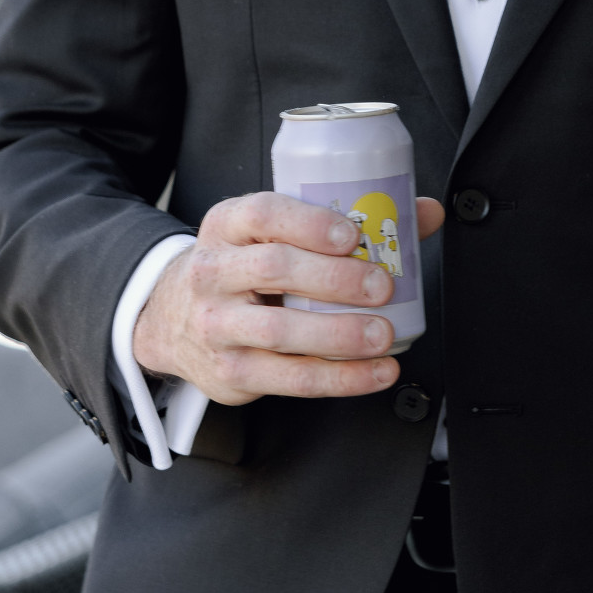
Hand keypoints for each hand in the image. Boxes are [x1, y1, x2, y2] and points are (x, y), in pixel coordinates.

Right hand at [133, 191, 445, 406]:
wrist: (171, 319)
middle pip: (275, 270)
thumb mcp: (266, 235)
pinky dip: (341, 378)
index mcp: (226, 227)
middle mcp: (213, 273)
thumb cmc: (238, 270)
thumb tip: (421, 214)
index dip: (310, 223)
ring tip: (383, 335)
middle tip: (380, 286)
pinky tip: (375, 372)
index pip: (262, 215)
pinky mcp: (231, 372)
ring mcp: (218, 326)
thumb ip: (339, 221)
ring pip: (281, 331)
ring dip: (341, 335)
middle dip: (335, 279)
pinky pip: (291, 378)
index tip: (353, 234)